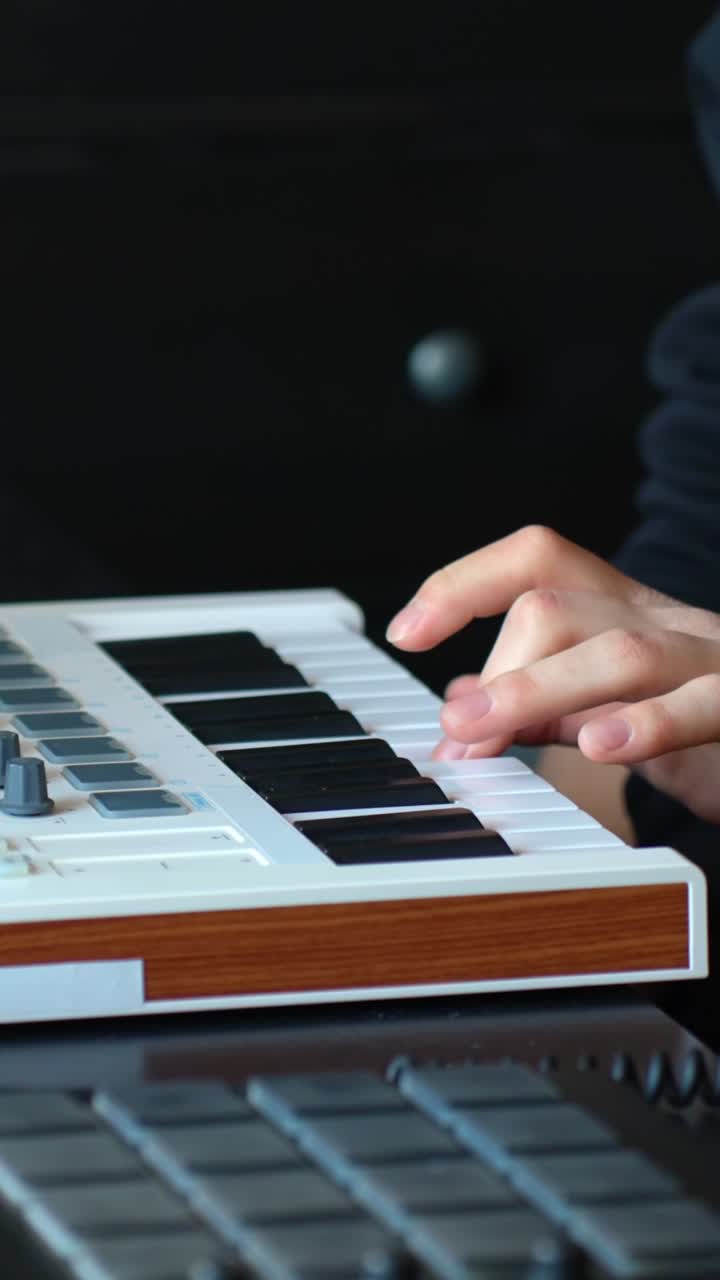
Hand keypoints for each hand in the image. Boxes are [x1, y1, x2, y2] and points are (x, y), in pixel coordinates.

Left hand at [386, 525, 719, 822]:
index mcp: (621, 611)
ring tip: (481, 736)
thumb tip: (463, 704)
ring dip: (533, 693)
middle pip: (559, 608)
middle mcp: (662, 621)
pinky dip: (649, 724)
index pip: (536, 560)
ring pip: (617, 651)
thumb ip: (541, 704)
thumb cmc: (699, 722)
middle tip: (452, 731)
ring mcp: (709, 659)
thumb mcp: (608, 706)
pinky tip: (598, 746)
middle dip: (494, 670)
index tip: (406, 630)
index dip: (463, 581)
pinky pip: (704, 702)